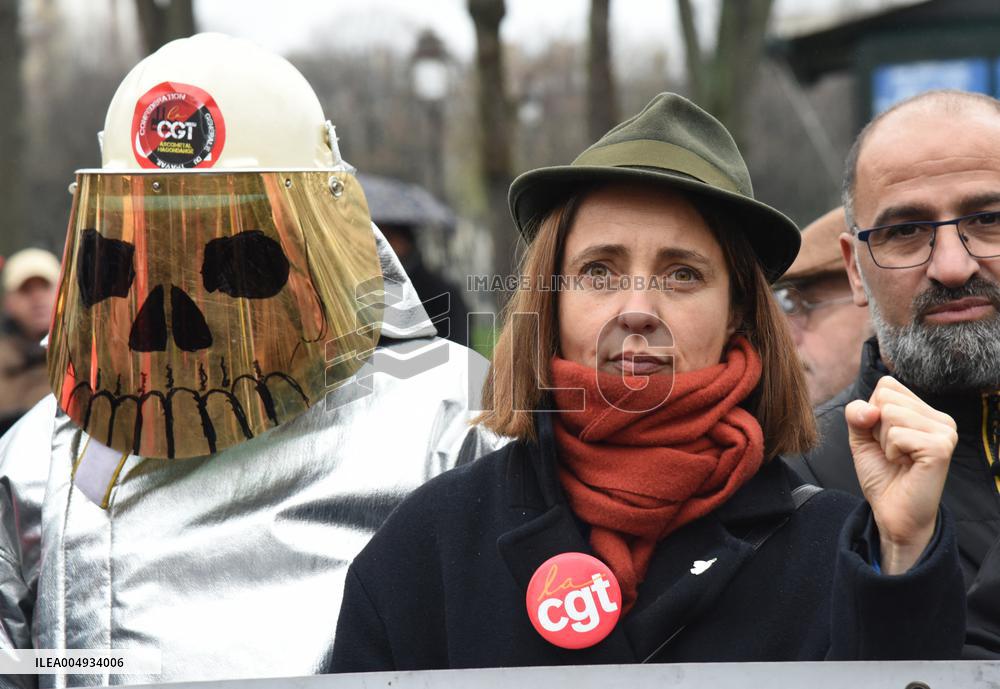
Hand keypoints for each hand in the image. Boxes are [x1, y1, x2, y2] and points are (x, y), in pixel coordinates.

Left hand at [846, 376, 956, 573]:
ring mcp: (944, 431)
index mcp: (924, 411)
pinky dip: (891, 451)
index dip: (871, 413)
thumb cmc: (882, 474)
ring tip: (899, 459)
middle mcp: (940, 417)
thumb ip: (857, 413)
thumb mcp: (861, 437)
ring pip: (889, 413)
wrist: (893, 512)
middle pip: (885, 396)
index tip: (884, 439)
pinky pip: (896, 434)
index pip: (886, 385)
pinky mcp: (940, 447)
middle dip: (876, 427)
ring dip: (883, 441)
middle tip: (892, 452)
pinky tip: (905, 465)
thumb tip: (870, 409)